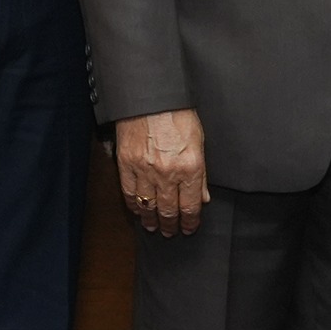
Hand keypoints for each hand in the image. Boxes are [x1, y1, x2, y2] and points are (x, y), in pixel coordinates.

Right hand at [115, 110, 209, 235]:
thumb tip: (203, 196)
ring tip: (154, 226)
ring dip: (151, 220)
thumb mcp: (199, 142)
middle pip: (169, 209)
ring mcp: (145, 170)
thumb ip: (202, 173)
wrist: (151, 97)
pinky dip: (134, 205)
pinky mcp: (127, 164)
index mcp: (190, 167)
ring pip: (148, 206)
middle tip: (171, 232)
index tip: (189, 227)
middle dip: (171, 224)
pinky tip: (138, 211)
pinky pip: (130, 193)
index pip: (191, 205)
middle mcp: (168, 173)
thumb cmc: (178, 114)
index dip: (190, 221)